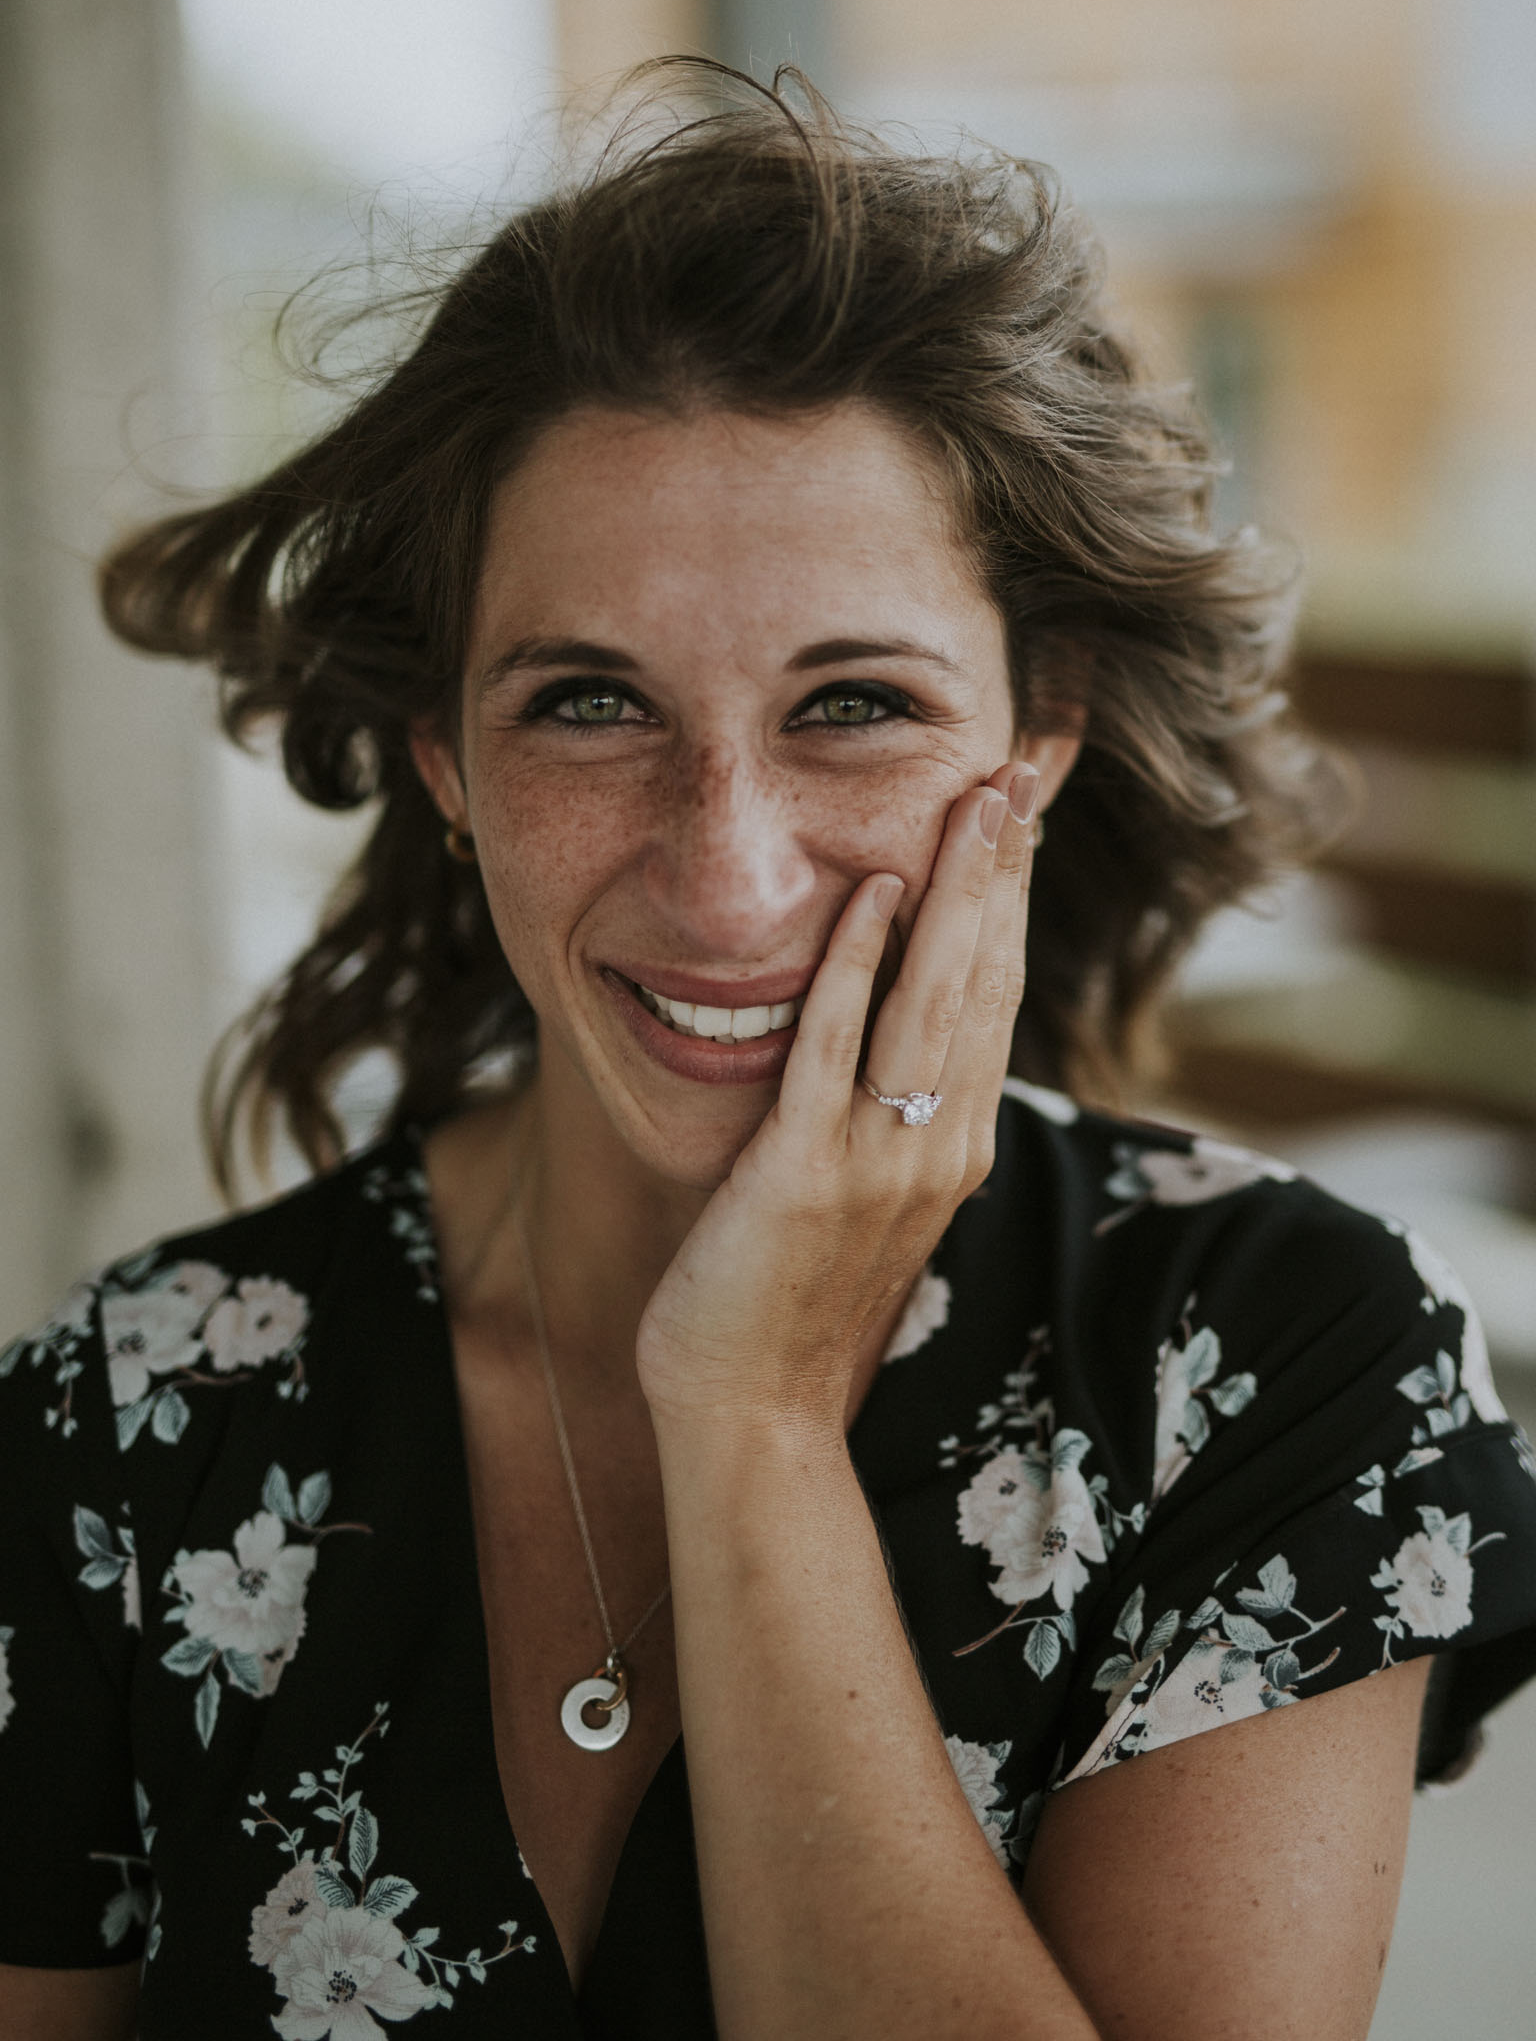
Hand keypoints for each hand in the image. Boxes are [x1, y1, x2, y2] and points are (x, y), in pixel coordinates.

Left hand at [635, 759, 1040, 1433]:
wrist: (753, 1413)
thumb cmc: (794, 1299)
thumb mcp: (865, 1196)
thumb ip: (892, 1116)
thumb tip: (898, 1039)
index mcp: (955, 1146)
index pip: (996, 997)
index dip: (1013, 901)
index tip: (1022, 817)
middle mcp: (939, 1146)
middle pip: (985, 982)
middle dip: (1004, 873)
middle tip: (1017, 772)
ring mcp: (882, 1161)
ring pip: (934, 1002)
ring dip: (957, 893)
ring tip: (976, 801)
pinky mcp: (807, 1176)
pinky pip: (836, 1050)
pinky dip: (856, 965)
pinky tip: (868, 889)